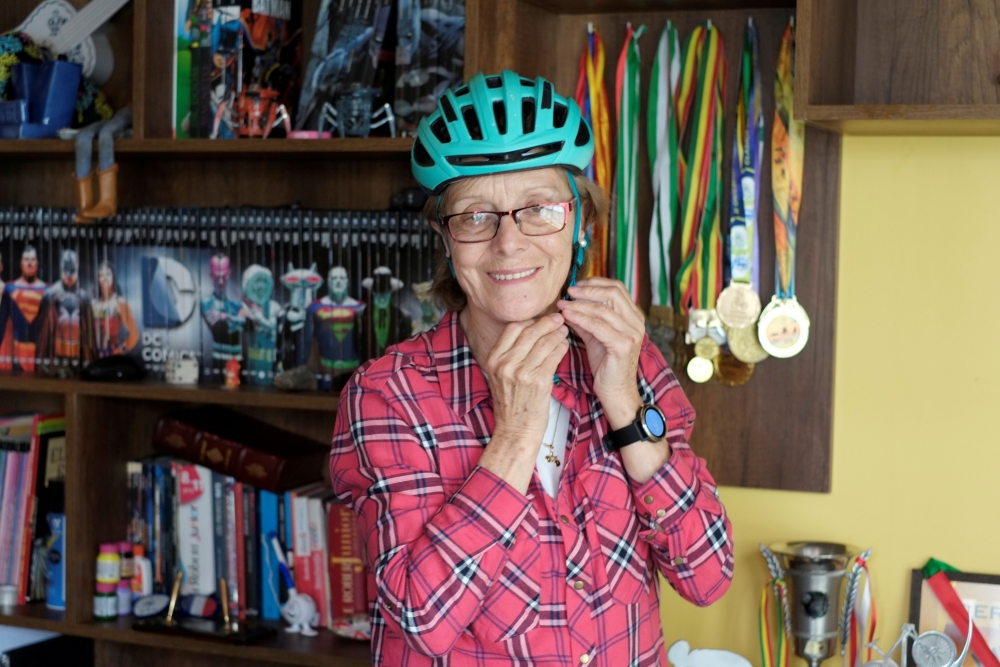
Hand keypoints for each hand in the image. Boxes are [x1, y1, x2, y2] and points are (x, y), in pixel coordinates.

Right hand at [477, 313, 569, 493]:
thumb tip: (531, 330)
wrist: (516, 431)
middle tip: (559, 318)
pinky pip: (554, 356)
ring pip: (544, 342)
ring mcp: (520, 372)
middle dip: (547, 322)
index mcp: (493, 359)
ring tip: (565, 330)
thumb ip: (511, 354)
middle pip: (530, 331)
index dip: (531, 320)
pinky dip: (562, 347)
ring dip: (557, 333)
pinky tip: (566, 345)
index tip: (542, 318)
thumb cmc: (512, 404)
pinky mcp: (537, 381)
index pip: (513, 328)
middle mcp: (504, 364)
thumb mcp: (502, 376)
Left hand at [560, 279, 671, 484]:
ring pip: (603, 308)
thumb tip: (567, 303)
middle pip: (612, 292)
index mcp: (632, 316)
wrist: (616, 392)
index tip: (575, 285)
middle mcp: (636, 322)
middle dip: (587, 290)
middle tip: (568, 291)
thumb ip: (585, 319)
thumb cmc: (606, 365)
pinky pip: (599, 325)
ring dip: (579, 304)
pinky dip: (581, 318)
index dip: (595, 283)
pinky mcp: (623, 345)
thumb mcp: (594, 336)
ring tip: (562, 304)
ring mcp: (632, 333)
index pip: (616, 288)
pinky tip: (567, 316)